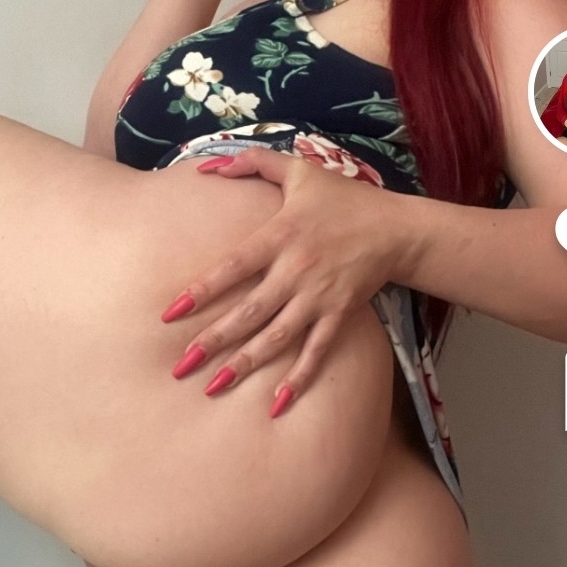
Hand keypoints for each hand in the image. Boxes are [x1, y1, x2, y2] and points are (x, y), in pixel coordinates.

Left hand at [160, 143, 407, 415]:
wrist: (396, 228)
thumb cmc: (344, 199)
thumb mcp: (300, 170)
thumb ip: (254, 162)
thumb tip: (209, 166)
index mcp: (280, 235)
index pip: (233, 266)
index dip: (201, 290)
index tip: (170, 312)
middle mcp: (296, 269)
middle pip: (249, 311)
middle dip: (214, 340)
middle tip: (182, 365)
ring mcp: (319, 296)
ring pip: (277, 336)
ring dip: (246, 364)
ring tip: (214, 387)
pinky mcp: (340, 314)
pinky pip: (317, 350)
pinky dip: (300, 377)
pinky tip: (277, 404)